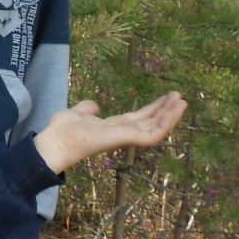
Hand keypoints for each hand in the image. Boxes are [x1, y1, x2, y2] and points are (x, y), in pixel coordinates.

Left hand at [33, 91, 184, 173]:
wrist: (56, 141)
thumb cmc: (63, 130)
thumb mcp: (78, 113)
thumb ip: (88, 109)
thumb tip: (94, 105)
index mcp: (113, 127)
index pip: (139, 118)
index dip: (153, 108)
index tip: (166, 97)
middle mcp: (123, 133)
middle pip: (151, 122)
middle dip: (166, 110)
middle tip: (179, 96)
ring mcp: (126, 137)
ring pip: (156, 129)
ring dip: (170, 116)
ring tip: (182, 101)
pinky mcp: (127, 139)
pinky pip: (152, 134)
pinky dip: (165, 123)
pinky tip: (174, 110)